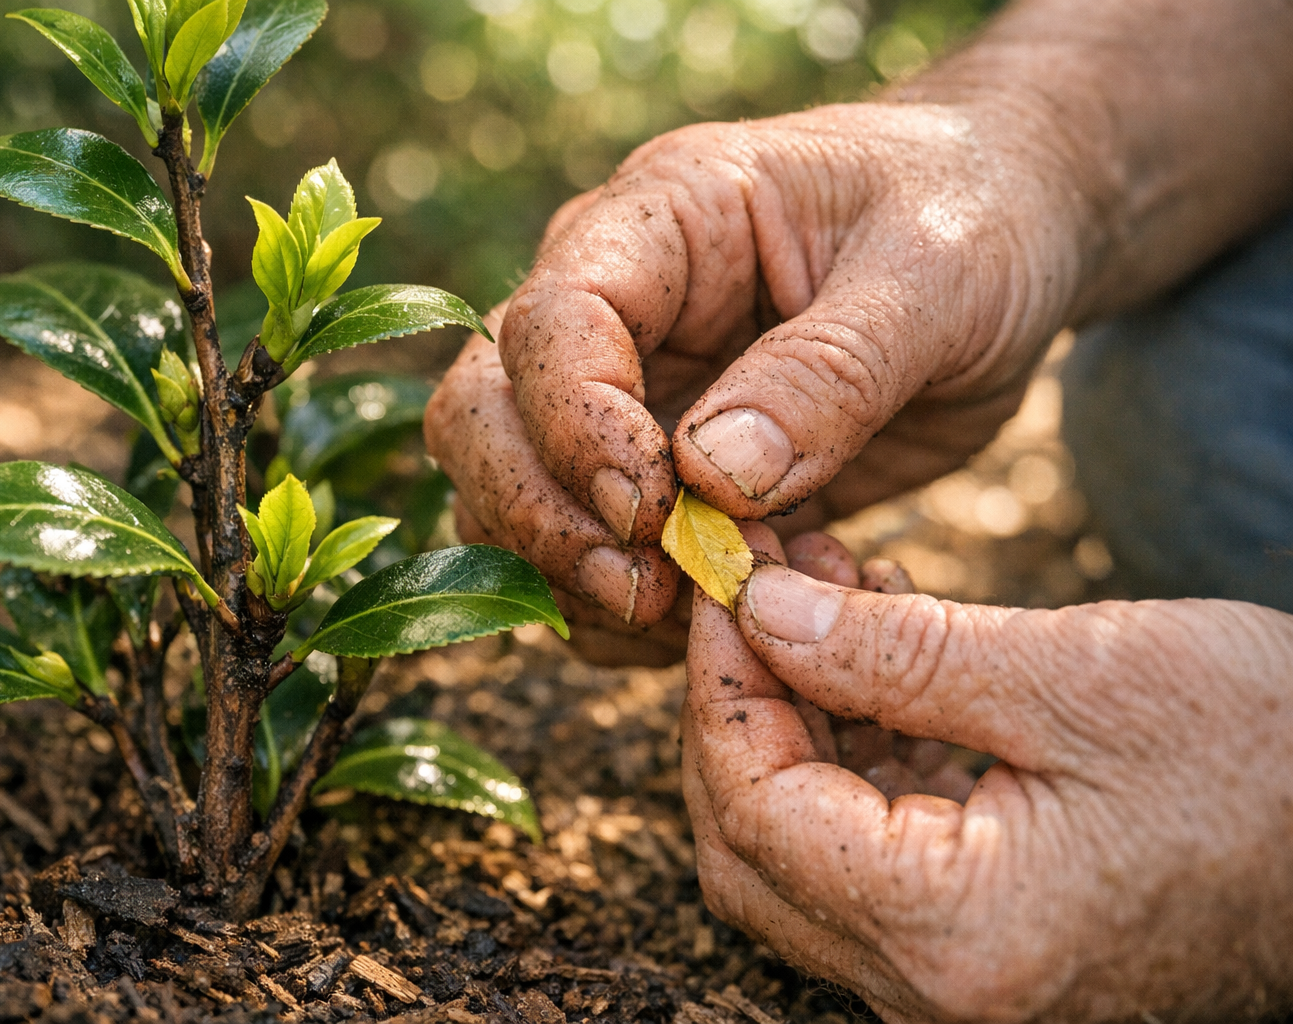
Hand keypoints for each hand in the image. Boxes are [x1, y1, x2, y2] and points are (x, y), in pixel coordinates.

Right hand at [426, 100, 1088, 656]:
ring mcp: (630, 394)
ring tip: (690, 613)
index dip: (576, 425)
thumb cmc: (973, 217)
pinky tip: (714, 624)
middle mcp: (616, 307)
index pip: (552, 321)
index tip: (653, 508)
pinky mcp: (664, 475)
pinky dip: (625, 612)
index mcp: (664, 219)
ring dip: (574, 574)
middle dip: (542, 514)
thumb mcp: (935, 275)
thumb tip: (712, 474)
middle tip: (646, 587)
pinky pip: (591, 555)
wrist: (1007, 234)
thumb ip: (829, 371)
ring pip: (512, 495)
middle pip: (485, 413)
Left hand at [683, 552, 1292, 1020]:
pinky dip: (852, 753)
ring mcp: (956, 977)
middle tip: (756, 586)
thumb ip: (892, 652)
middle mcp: (937, 988)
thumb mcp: (1074, 678)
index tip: (723, 580)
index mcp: (952, 934)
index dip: (719, 683)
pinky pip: (868, 850)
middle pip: (752, 845)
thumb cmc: (1269, 762)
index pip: (754, 808)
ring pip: (800, 848)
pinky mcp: (982, 942)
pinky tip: (876, 655)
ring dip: (795, 718)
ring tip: (825, 593)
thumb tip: (760, 610)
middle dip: (739, 704)